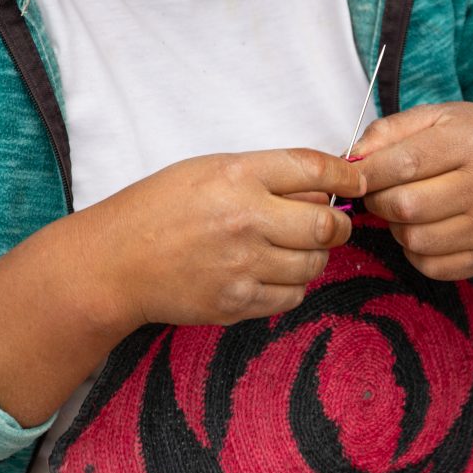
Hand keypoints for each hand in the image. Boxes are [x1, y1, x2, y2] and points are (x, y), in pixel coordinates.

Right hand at [75, 148, 365, 329]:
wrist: (114, 263)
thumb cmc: (160, 209)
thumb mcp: (209, 170)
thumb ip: (266, 175)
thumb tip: (323, 188)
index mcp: (236, 175)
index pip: (313, 170)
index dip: (346, 175)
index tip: (358, 180)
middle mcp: (244, 219)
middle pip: (327, 224)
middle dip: (338, 224)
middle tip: (331, 223)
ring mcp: (242, 265)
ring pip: (314, 264)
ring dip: (315, 255)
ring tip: (291, 248)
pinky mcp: (237, 302)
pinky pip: (292, 296)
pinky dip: (293, 285)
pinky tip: (271, 272)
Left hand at [352, 103, 472, 280]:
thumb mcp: (439, 117)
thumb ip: (390, 131)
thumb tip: (352, 160)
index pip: (404, 163)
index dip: (367, 173)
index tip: (352, 175)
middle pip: (405, 206)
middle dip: (378, 200)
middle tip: (379, 192)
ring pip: (414, 239)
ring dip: (396, 226)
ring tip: (407, 208)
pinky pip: (430, 266)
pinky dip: (415, 250)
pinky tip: (426, 228)